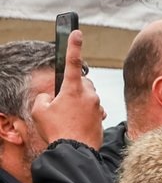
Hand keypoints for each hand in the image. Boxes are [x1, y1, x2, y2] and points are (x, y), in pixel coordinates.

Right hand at [29, 31, 104, 150]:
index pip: (73, 62)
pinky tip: (76, 123)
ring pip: (87, 96)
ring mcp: (97, 105)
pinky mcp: (101, 116)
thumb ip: (44, 97)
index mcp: (73, 88)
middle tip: (60, 104)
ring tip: (67, 117)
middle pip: (81, 83)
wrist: (75, 151)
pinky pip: (92, 109)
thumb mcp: (40, 111)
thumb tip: (51, 96)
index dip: (74, 46)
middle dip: (71, 88)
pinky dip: (84, 112)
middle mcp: (89, 94)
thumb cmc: (56, 130)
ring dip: (78, 102)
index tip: (77, 32)